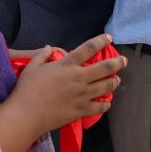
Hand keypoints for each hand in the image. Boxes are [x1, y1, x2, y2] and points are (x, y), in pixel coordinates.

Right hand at [0, 34, 125, 151]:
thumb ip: (42, 55)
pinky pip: (99, 107)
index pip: (89, 48)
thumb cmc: (27, 89)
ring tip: (117, 80)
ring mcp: (82, 94)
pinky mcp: (81, 110)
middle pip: (105, 67)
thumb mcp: (32, 67)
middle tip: (124, 61)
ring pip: (106, 86)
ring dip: (114, 82)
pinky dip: (105, 104)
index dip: (101, 41)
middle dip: (117, 62)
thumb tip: (50, 48)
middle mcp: (79, 77)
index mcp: (68, 65)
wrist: (26, 114)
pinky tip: (107, 102)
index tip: (109, 38)